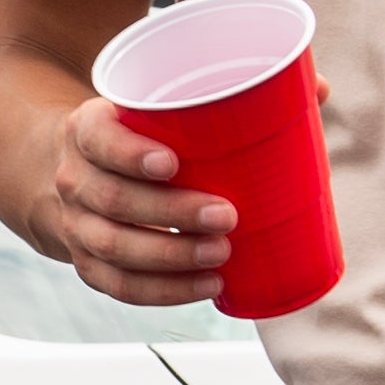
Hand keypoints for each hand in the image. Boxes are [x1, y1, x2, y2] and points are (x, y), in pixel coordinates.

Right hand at [47, 98, 232, 304]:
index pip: (99, 140)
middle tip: (226, 216)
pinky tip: (206, 284)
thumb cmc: (135, 137)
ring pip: (114, 247)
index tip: (172, 163)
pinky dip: (165, 290)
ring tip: (220, 254)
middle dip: (171, 212)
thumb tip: (310, 93)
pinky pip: (120, 285)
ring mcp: (76, 225)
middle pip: (113, 199)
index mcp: (86, 130)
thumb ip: (211, 103)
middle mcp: (74, 179)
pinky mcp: (88, 263)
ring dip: (171, 256)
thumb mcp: (150, 108)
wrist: (80, 173)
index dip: (131, 154)